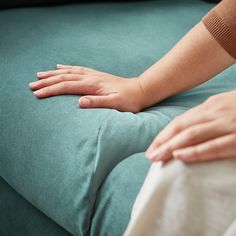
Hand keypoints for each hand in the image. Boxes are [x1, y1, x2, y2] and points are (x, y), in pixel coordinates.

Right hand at [29, 64, 146, 111]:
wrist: (140, 90)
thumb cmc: (129, 100)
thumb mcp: (115, 104)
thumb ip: (98, 102)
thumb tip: (80, 103)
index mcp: (92, 85)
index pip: (67, 86)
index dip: (51, 90)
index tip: (37, 94)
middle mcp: (90, 77)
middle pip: (63, 78)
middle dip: (47, 82)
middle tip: (31, 85)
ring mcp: (92, 75)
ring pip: (68, 72)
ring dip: (52, 74)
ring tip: (39, 75)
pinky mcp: (95, 75)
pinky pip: (77, 69)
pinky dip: (66, 68)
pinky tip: (60, 67)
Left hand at [145, 91, 235, 162]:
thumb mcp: (226, 106)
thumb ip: (209, 116)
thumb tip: (192, 128)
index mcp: (210, 105)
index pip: (181, 121)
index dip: (164, 134)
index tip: (153, 146)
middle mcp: (215, 112)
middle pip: (181, 127)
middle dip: (162, 141)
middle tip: (149, 154)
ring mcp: (226, 124)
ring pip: (191, 135)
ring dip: (171, 146)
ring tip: (156, 157)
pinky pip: (214, 146)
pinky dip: (195, 151)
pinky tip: (179, 156)